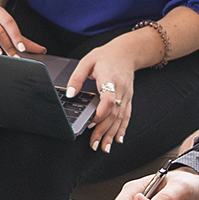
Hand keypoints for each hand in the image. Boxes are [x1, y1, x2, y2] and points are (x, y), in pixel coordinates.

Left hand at [68, 38, 149, 152]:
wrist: (127, 52)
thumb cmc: (106, 56)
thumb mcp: (87, 61)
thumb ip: (77, 78)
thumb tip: (69, 94)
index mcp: (109, 78)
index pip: (109, 99)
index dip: (101, 112)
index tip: (92, 122)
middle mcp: (120, 89)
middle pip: (113, 114)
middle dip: (103, 131)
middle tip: (93, 144)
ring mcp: (126, 96)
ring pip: (120, 118)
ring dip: (112, 134)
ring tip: (105, 148)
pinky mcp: (129, 99)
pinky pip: (127, 116)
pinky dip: (122, 129)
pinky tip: (118, 140)